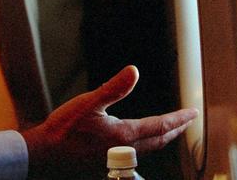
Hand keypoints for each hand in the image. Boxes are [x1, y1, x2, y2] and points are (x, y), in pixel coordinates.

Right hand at [21, 65, 198, 178]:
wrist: (44, 154)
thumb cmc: (63, 129)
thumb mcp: (87, 102)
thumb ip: (113, 88)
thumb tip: (133, 72)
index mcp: (123, 134)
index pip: (160, 126)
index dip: (179, 119)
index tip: (192, 113)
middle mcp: (124, 150)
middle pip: (159, 141)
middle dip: (175, 130)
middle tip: (186, 122)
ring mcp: (116, 160)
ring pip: (148, 150)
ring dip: (161, 139)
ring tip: (168, 131)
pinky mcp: (106, 164)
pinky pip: (135, 156)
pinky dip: (145, 147)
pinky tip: (138, 142)